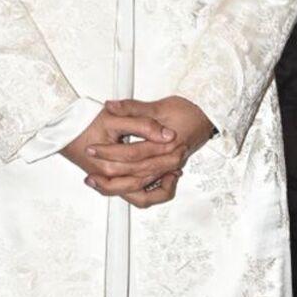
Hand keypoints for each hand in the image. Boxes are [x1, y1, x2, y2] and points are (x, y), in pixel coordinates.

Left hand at [80, 95, 214, 208]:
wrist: (207, 118)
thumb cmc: (188, 112)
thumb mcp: (159, 106)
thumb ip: (133, 108)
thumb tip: (112, 106)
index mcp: (167, 146)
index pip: (133, 153)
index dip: (110, 151)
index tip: (93, 147)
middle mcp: (169, 161)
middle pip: (136, 175)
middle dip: (110, 174)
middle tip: (90, 170)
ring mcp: (169, 169)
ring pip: (142, 187)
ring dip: (118, 188)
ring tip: (98, 183)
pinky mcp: (167, 172)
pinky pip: (150, 190)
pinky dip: (133, 190)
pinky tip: (116, 186)